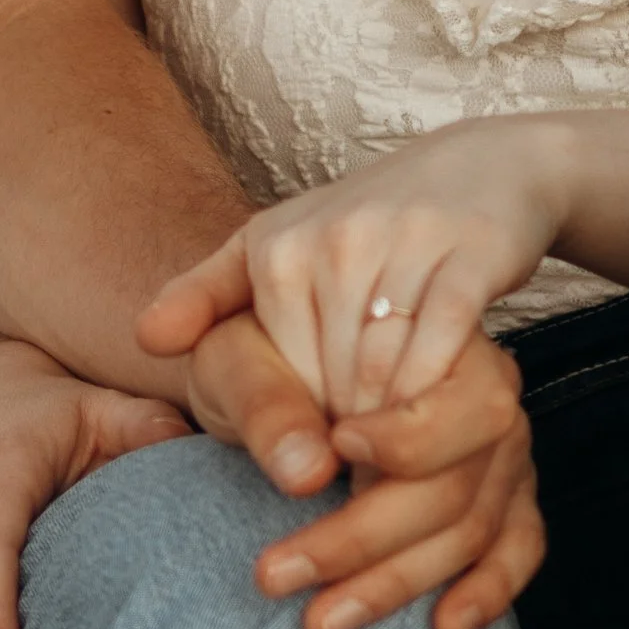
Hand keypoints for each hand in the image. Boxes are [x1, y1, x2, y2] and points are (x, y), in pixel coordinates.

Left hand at [140, 118, 569, 416]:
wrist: (482, 163)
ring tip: (398, 453)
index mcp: (277, 249)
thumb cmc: (365, 221)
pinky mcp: (470, 254)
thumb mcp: (272, 244)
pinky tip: (443, 409)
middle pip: (332, 384)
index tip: (323, 448)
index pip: (279, 375)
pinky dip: (438, 388)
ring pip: (386, 373)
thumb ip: (204, 293)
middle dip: (349, 433)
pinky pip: (445, 345)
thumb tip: (146, 340)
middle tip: (363, 465)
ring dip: (394, 424)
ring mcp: (404, 244)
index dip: (304, 423)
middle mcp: (334, 242)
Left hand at [179, 308, 543, 628]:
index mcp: (433, 334)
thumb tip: (307, 473)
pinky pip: (518, 547)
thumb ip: (265, 402)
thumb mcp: (235, 360)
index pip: (457, 397)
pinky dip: (487, 591)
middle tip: (276, 574)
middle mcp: (483, 388)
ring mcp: (499, 448)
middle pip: (457, 479)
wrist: (263, 380)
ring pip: (473, 527)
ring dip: (395, 583)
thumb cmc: (252, 361)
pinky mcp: (503, 496)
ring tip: (316, 622)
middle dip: (365, 538)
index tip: (336, 452)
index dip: (408, 439)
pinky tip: (442, 627)